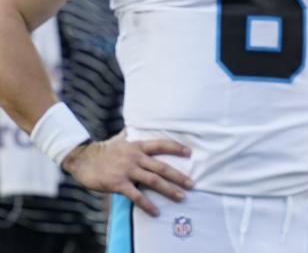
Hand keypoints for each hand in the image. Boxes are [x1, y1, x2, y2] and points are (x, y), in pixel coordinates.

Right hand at [61, 130, 192, 216]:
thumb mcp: (119, 139)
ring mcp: (128, 171)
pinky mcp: (119, 184)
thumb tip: (134, 128)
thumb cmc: (102, 150)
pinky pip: (136, 195)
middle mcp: (136, 158)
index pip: (161, 145)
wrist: (82, 159)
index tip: (189, 153)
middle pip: (162, 167)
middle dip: (179, 176)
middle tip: (192, 184)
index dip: (176, 148)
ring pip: (153, 181)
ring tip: (181, 197)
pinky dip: (147, 204)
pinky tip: (156, 211)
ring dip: (169, 190)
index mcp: (137, 146)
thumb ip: (130, 136)